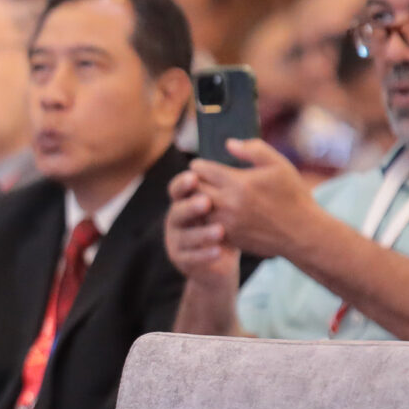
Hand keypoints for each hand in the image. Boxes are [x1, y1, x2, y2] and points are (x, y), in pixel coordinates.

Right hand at [164, 169, 240, 288]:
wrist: (219, 265)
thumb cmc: (228, 226)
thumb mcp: (230, 202)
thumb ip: (229, 176)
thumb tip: (231, 143)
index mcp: (186, 201)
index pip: (178, 188)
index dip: (184, 183)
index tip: (195, 177)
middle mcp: (177, 219)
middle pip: (178, 210)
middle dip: (190, 207)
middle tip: (206, 203)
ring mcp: (177, 241)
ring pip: (185, 236)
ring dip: (202, 233)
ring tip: (220, 231)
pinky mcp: (183, 260)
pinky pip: (191, 258)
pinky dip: (204, 254)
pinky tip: (219, 251)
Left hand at [190, 139, 319, 258]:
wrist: (302, 233)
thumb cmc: (292, 196)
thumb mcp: (279, 166)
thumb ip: (253, 150)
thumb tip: (229, 143)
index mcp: (238, 183)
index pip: (201, 170)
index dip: (198, 165)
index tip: (200, 165)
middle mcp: (227, 203)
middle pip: (193, 189)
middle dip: (193, 182)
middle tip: (199, 179)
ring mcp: (225, 223)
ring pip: (196, 208)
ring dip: (197, 200)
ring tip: (205, 194)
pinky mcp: (226, 237)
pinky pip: (205, 224)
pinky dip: (205, 217)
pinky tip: (214, 211)